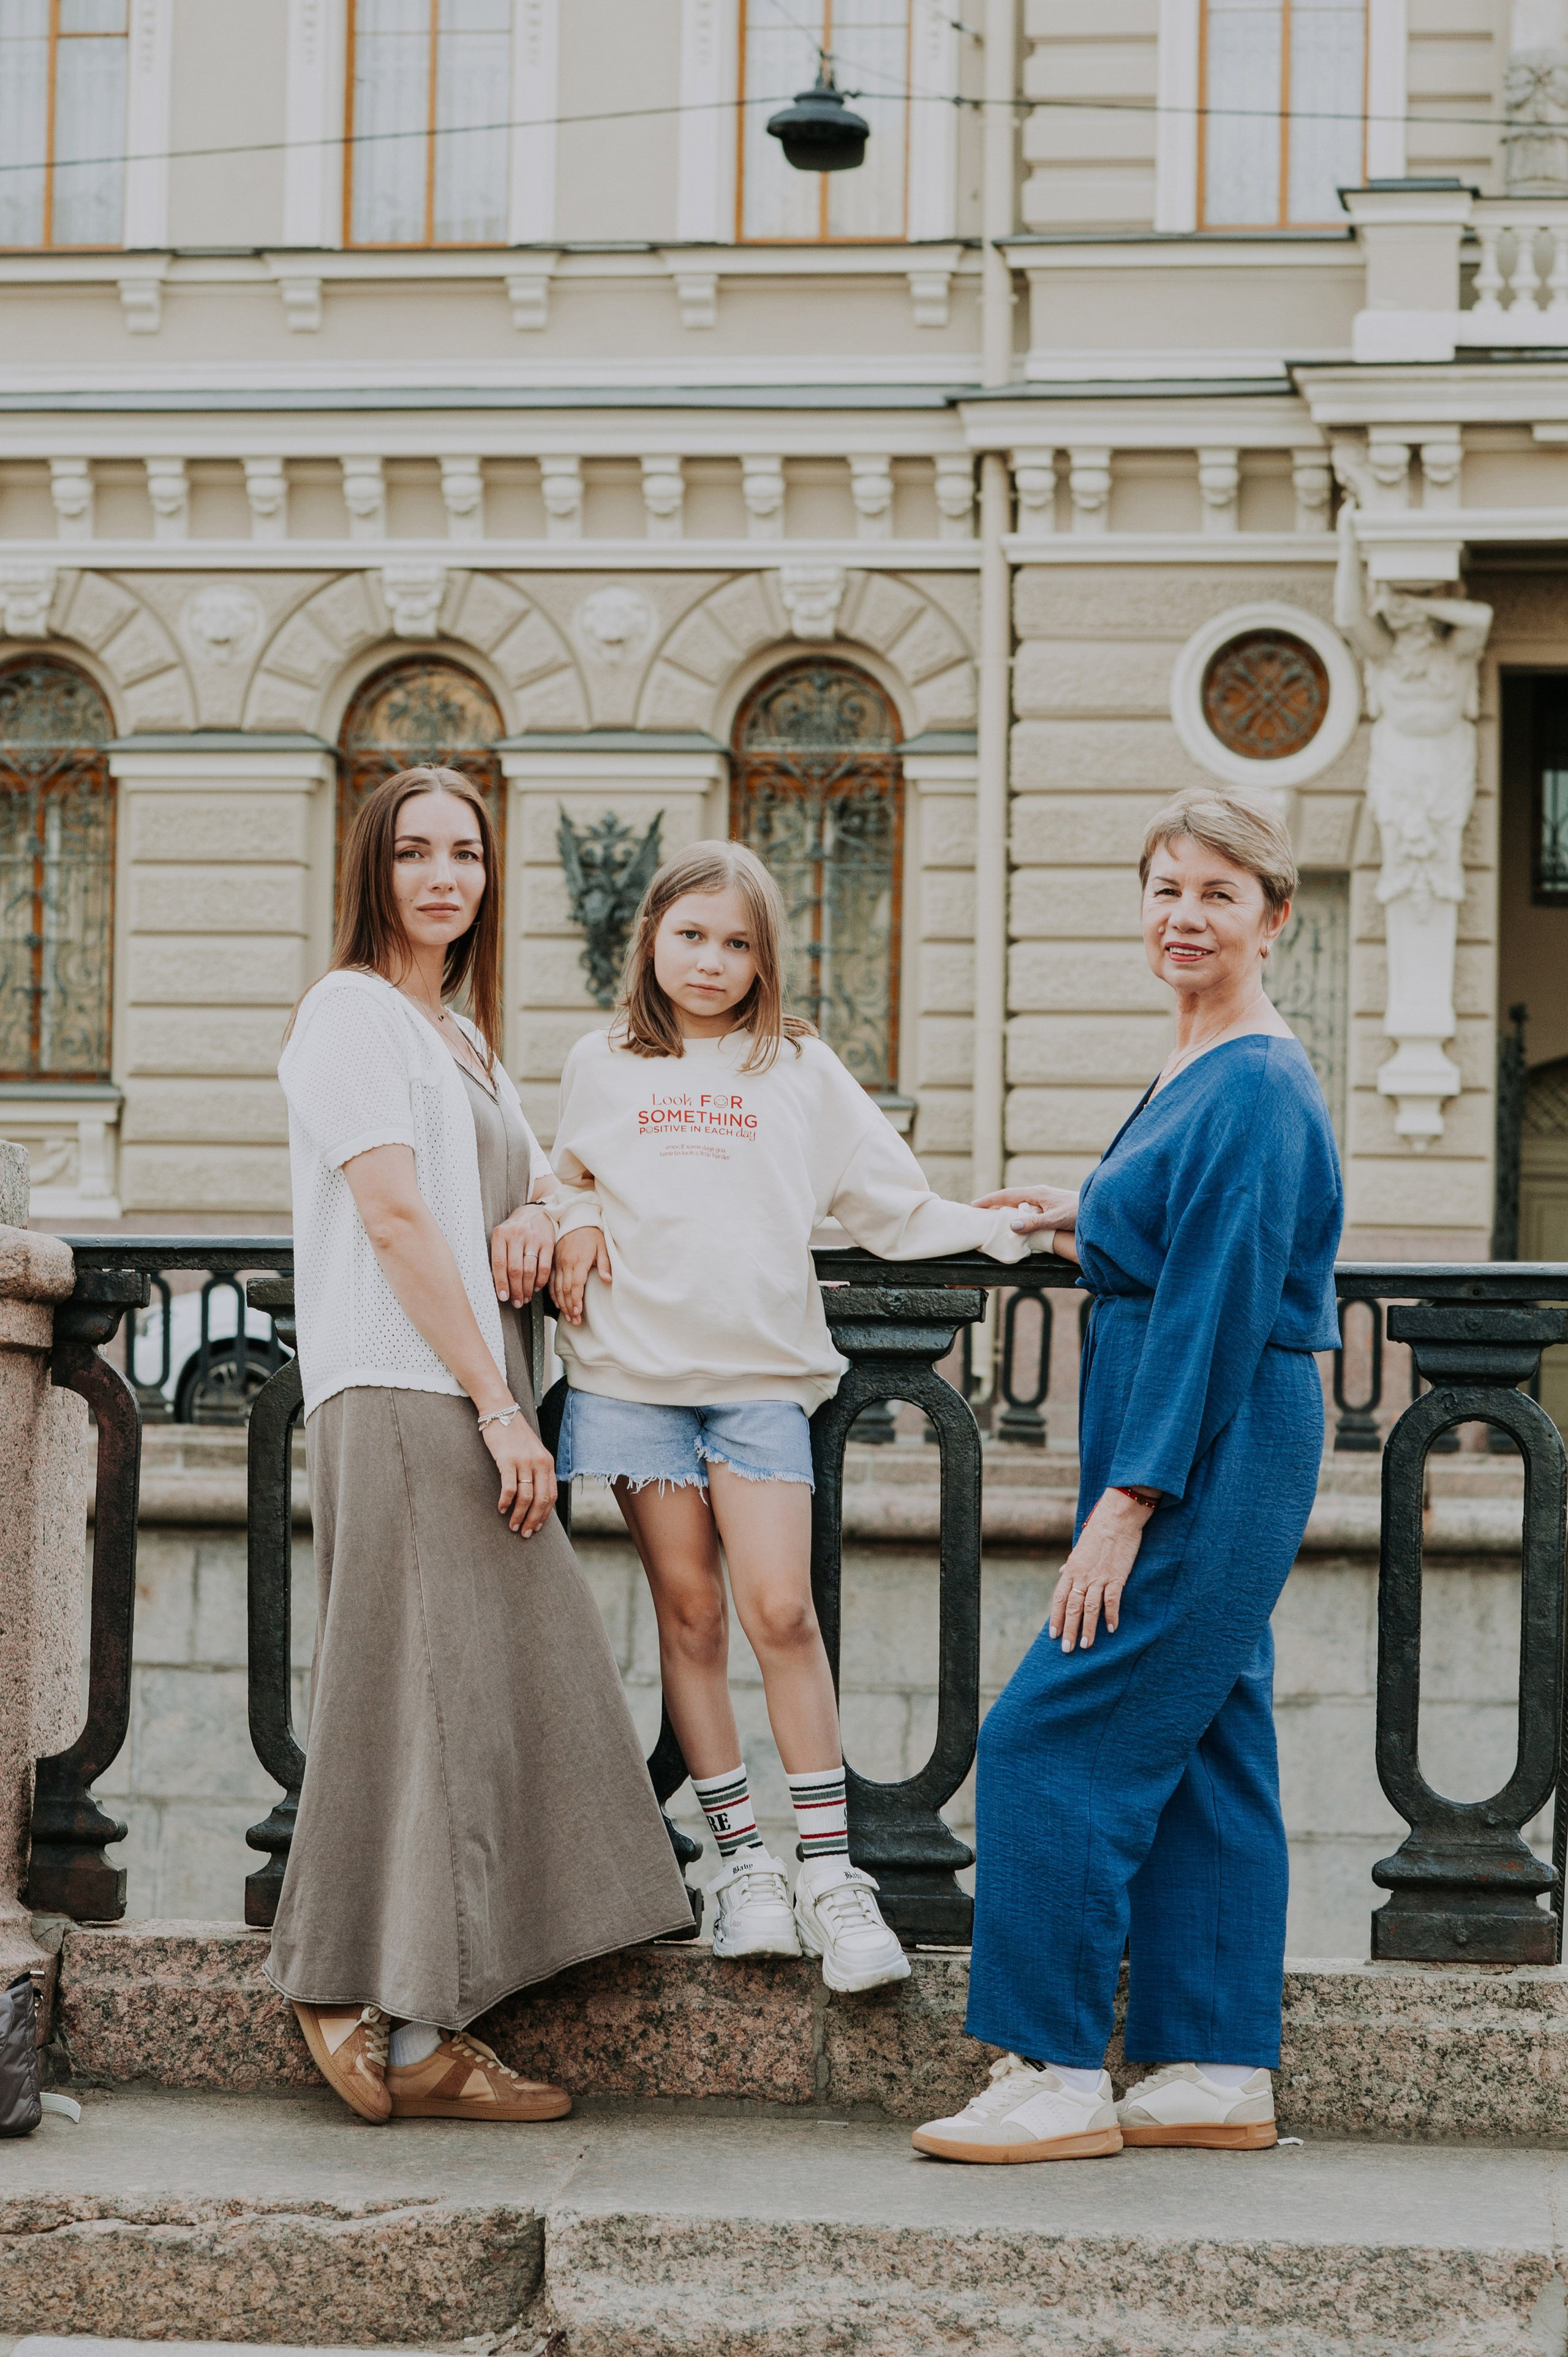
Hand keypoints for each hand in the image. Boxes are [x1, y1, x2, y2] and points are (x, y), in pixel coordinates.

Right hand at [481, 1413, 557, 1537]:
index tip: (537, 1527)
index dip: (545, 1515)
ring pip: (526, 1497)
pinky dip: (506, 1502)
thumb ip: (537, 1470)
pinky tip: (502, 1508)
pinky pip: (510, 1488)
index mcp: (548, 1463)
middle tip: (525, 1534)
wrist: (501, 1411)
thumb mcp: (533, 1451)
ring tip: (513, 1526)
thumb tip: (536, 1495)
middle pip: (541, 1500)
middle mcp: (539, 1463)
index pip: (552, 1496)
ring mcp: (524, 1461)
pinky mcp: (508, 1460)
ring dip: (520, 1515)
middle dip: (534, 1520)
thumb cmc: (515, 1434)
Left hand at [490, 1204, 554, 1305]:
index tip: (503, 1297)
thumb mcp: (501, 1236)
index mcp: (500, 1234)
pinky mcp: (547, 1242)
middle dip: (516, 1290)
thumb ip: (498, 1255)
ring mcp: (533, 1238)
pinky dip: (541, 1281)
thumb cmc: (515, 1228)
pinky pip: (545, 1266)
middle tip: (516, 1302)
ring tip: (525, 1298)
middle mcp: (516, 1235)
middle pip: (515, 1269)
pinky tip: (536, 1287)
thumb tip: (497, 1283)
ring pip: (530, 1270)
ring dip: (527, 1288)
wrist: (535, 1212)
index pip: (499, 1263)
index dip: (501, 1283)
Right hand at [550, 1225, 610, 1325]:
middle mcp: (566, 1263)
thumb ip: (604, 1264)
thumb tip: (607, 1280)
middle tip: (574, 1321)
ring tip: (567, 1316)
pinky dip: (553, 1293)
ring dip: (561, 1303)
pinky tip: (557, 1302)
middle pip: (565, 1290)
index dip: (575, 1301)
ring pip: (556, 1287)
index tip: (577, 1313)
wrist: (577, 1219)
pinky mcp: (554, 1261)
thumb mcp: (603, 1247)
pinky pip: (551, 1280)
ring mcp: (558, 1262)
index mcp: (579, 1260)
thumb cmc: (592, 1234)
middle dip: (569, 1307)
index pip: (575, 1285)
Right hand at [974, 1184, 1079, 1247]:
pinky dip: (1016, 1211)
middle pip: (1010, 1196)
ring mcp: (1044, 1198)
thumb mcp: (1057, 1219)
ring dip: (1004, 1207)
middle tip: (977, 1211)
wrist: (1100, 1207)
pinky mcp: (1050, 1204)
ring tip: (992, 1215)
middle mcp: (1039, 1193)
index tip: (974, 1205)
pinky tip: (1016, 1219)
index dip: (989, 1200)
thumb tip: (1012, 1225)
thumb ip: (1035, 1223)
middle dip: (993, 1202)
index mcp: (1037, 1193)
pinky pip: (1027, 1206)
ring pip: (1019, 1201)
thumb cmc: (1080, 1212)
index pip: (1007, 1195)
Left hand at [1048, 1487, 1153, 1652]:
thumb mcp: (1080, 1548)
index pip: (1059, 1599)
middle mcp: (1082, 1576)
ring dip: (1087, 1629)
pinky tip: (1111, 1629)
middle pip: (1072, 1608)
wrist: (1117, 1518)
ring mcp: (1099, 1577)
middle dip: (1069, 1630)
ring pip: (1090, 1608)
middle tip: (1067, 1650)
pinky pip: (1112, 1601)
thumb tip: (1062, 1572)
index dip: (1056, 1618)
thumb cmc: (1099, 1531)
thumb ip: (1071, 1564)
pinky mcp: (1117, 1576)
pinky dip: (1111, 1616)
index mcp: (1071, 1569)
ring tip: (1086, 1645)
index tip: (1054, 1635)